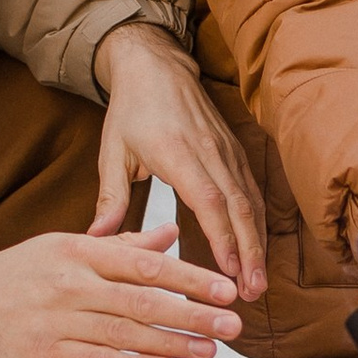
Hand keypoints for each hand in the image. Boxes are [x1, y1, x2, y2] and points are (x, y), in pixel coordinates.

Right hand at [0, 221, 242, 357]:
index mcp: (79, 251)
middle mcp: (71, 284)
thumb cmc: (14, 275)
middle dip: (194, 315)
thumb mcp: (64, 247)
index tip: (226, 289)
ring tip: (210, 351)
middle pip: (143, 301)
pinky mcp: (44, 355)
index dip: (190, 278)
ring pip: (126, 335)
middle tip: (234, 327)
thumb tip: (171, 235)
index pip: (145, 264)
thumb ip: (120, 246)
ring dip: (173, 345)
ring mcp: (56, 321)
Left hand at [92, 23, 265, 298]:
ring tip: (258, 282)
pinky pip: (252, 192)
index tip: (229, 269)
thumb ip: (110, 196)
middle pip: (239, 206)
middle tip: (252, 291)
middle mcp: (210, 152)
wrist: (157, 66)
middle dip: (249, 251)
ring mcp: (227, 151)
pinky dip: (258, 224)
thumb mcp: (112, 151)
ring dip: (258, 243)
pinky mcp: (235, 152)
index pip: (208, 199)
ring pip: (252, 201)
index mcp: (177, 152)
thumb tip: (98, 238)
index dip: (222, 236)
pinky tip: (258, 251)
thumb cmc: (131, 109)